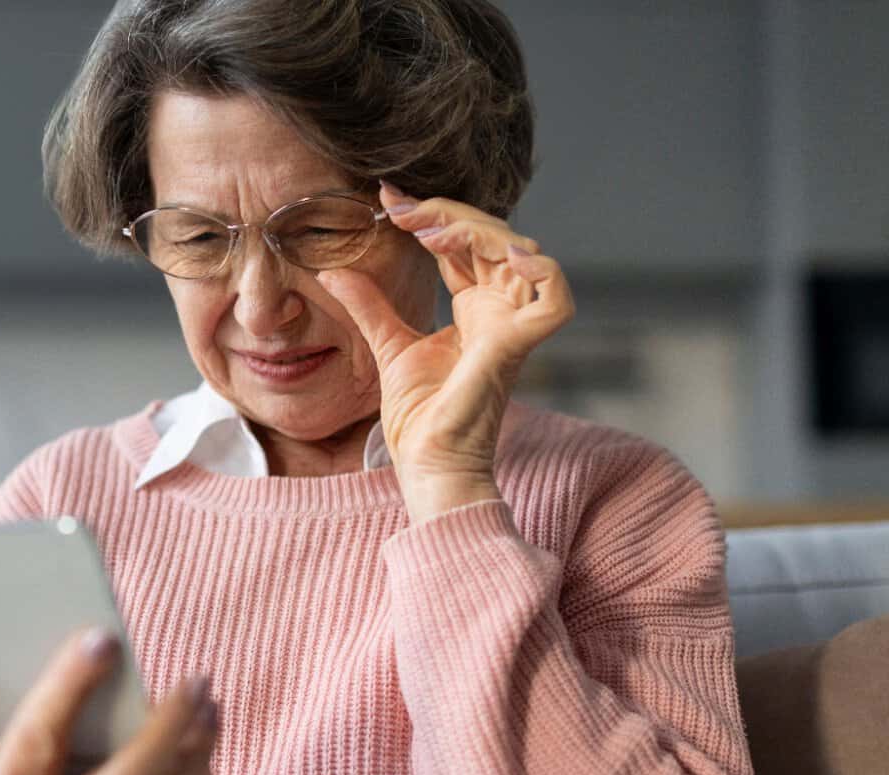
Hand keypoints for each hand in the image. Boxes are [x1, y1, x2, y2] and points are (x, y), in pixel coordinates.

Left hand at [316, 183, 574, 521]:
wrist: (426, 462)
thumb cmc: (419, 416)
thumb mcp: (386, 344)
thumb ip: (368, 304)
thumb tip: (332, 270)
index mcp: (476, 309)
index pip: (464, 245)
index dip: (433, 217)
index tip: (388, 198)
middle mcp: (500, 311)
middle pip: (492, 238)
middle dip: (447, 214)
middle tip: (399, 207)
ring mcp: (513, 326)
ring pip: (521, 252)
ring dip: (475, 229)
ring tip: (427, 228)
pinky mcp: (518, 345)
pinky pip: (555, 298)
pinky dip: (541, 270)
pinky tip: (503, 252)